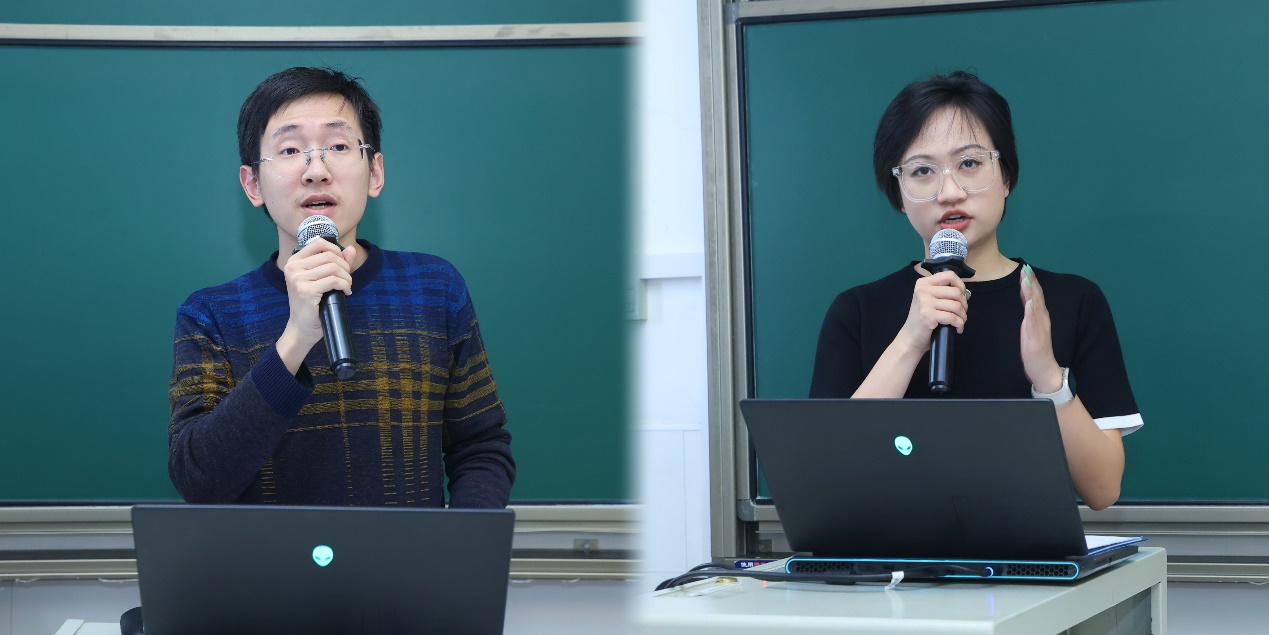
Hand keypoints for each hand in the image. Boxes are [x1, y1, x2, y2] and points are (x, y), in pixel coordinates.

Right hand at [276, 239, 355, 372]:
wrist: (301, 327)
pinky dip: (345, 286)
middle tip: (347, 279)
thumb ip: (336, 262)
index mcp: (294, 261)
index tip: (342, 264)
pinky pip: (334, 281)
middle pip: (330, 255)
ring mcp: (298, 279)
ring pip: (334, 268)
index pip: (319, 243)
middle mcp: (293, 267)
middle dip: (345, 267)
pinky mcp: (306, 291)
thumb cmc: (312, 303)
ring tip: (346, 287)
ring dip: (347, 277)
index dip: (336, 251)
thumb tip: (351, 248)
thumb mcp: (321, 279)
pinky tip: (346, 292)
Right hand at [897, 270, 968, 352]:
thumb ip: (943, 293)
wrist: (910, 337)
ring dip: (963, 316)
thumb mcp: (929, 300)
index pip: (949, 275)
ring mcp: (924, 302)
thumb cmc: (922, 319)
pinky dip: (959, 324)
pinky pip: (952, 317)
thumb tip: (966, 294)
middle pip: (956, 292)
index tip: (962, 296)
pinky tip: (957, 328)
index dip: (960, 285)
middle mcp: (922, 290)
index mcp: (923, 283)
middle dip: (964, 304)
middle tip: (961, 313)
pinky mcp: (928, 315)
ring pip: (956, 305)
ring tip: (959, 322)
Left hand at [1019, 264, 1063, 392]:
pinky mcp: (1036, 338)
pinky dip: (1032, 312)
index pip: (1036, 296)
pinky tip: (1029, 302)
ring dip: (1032, 292)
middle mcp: (1042, 320)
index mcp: (1040, 317)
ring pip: (1036, 307)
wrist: (1044, 369)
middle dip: (1032, 282)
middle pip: (1037, 297)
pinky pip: (1033, 323)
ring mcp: (1039, 329)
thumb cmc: (1036, 349)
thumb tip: (1026, 299)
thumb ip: (1029, 314)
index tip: (1026, 268)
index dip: (1032, 281)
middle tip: (1026, 267)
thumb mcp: (1031, 328)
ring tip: (1027, 280)